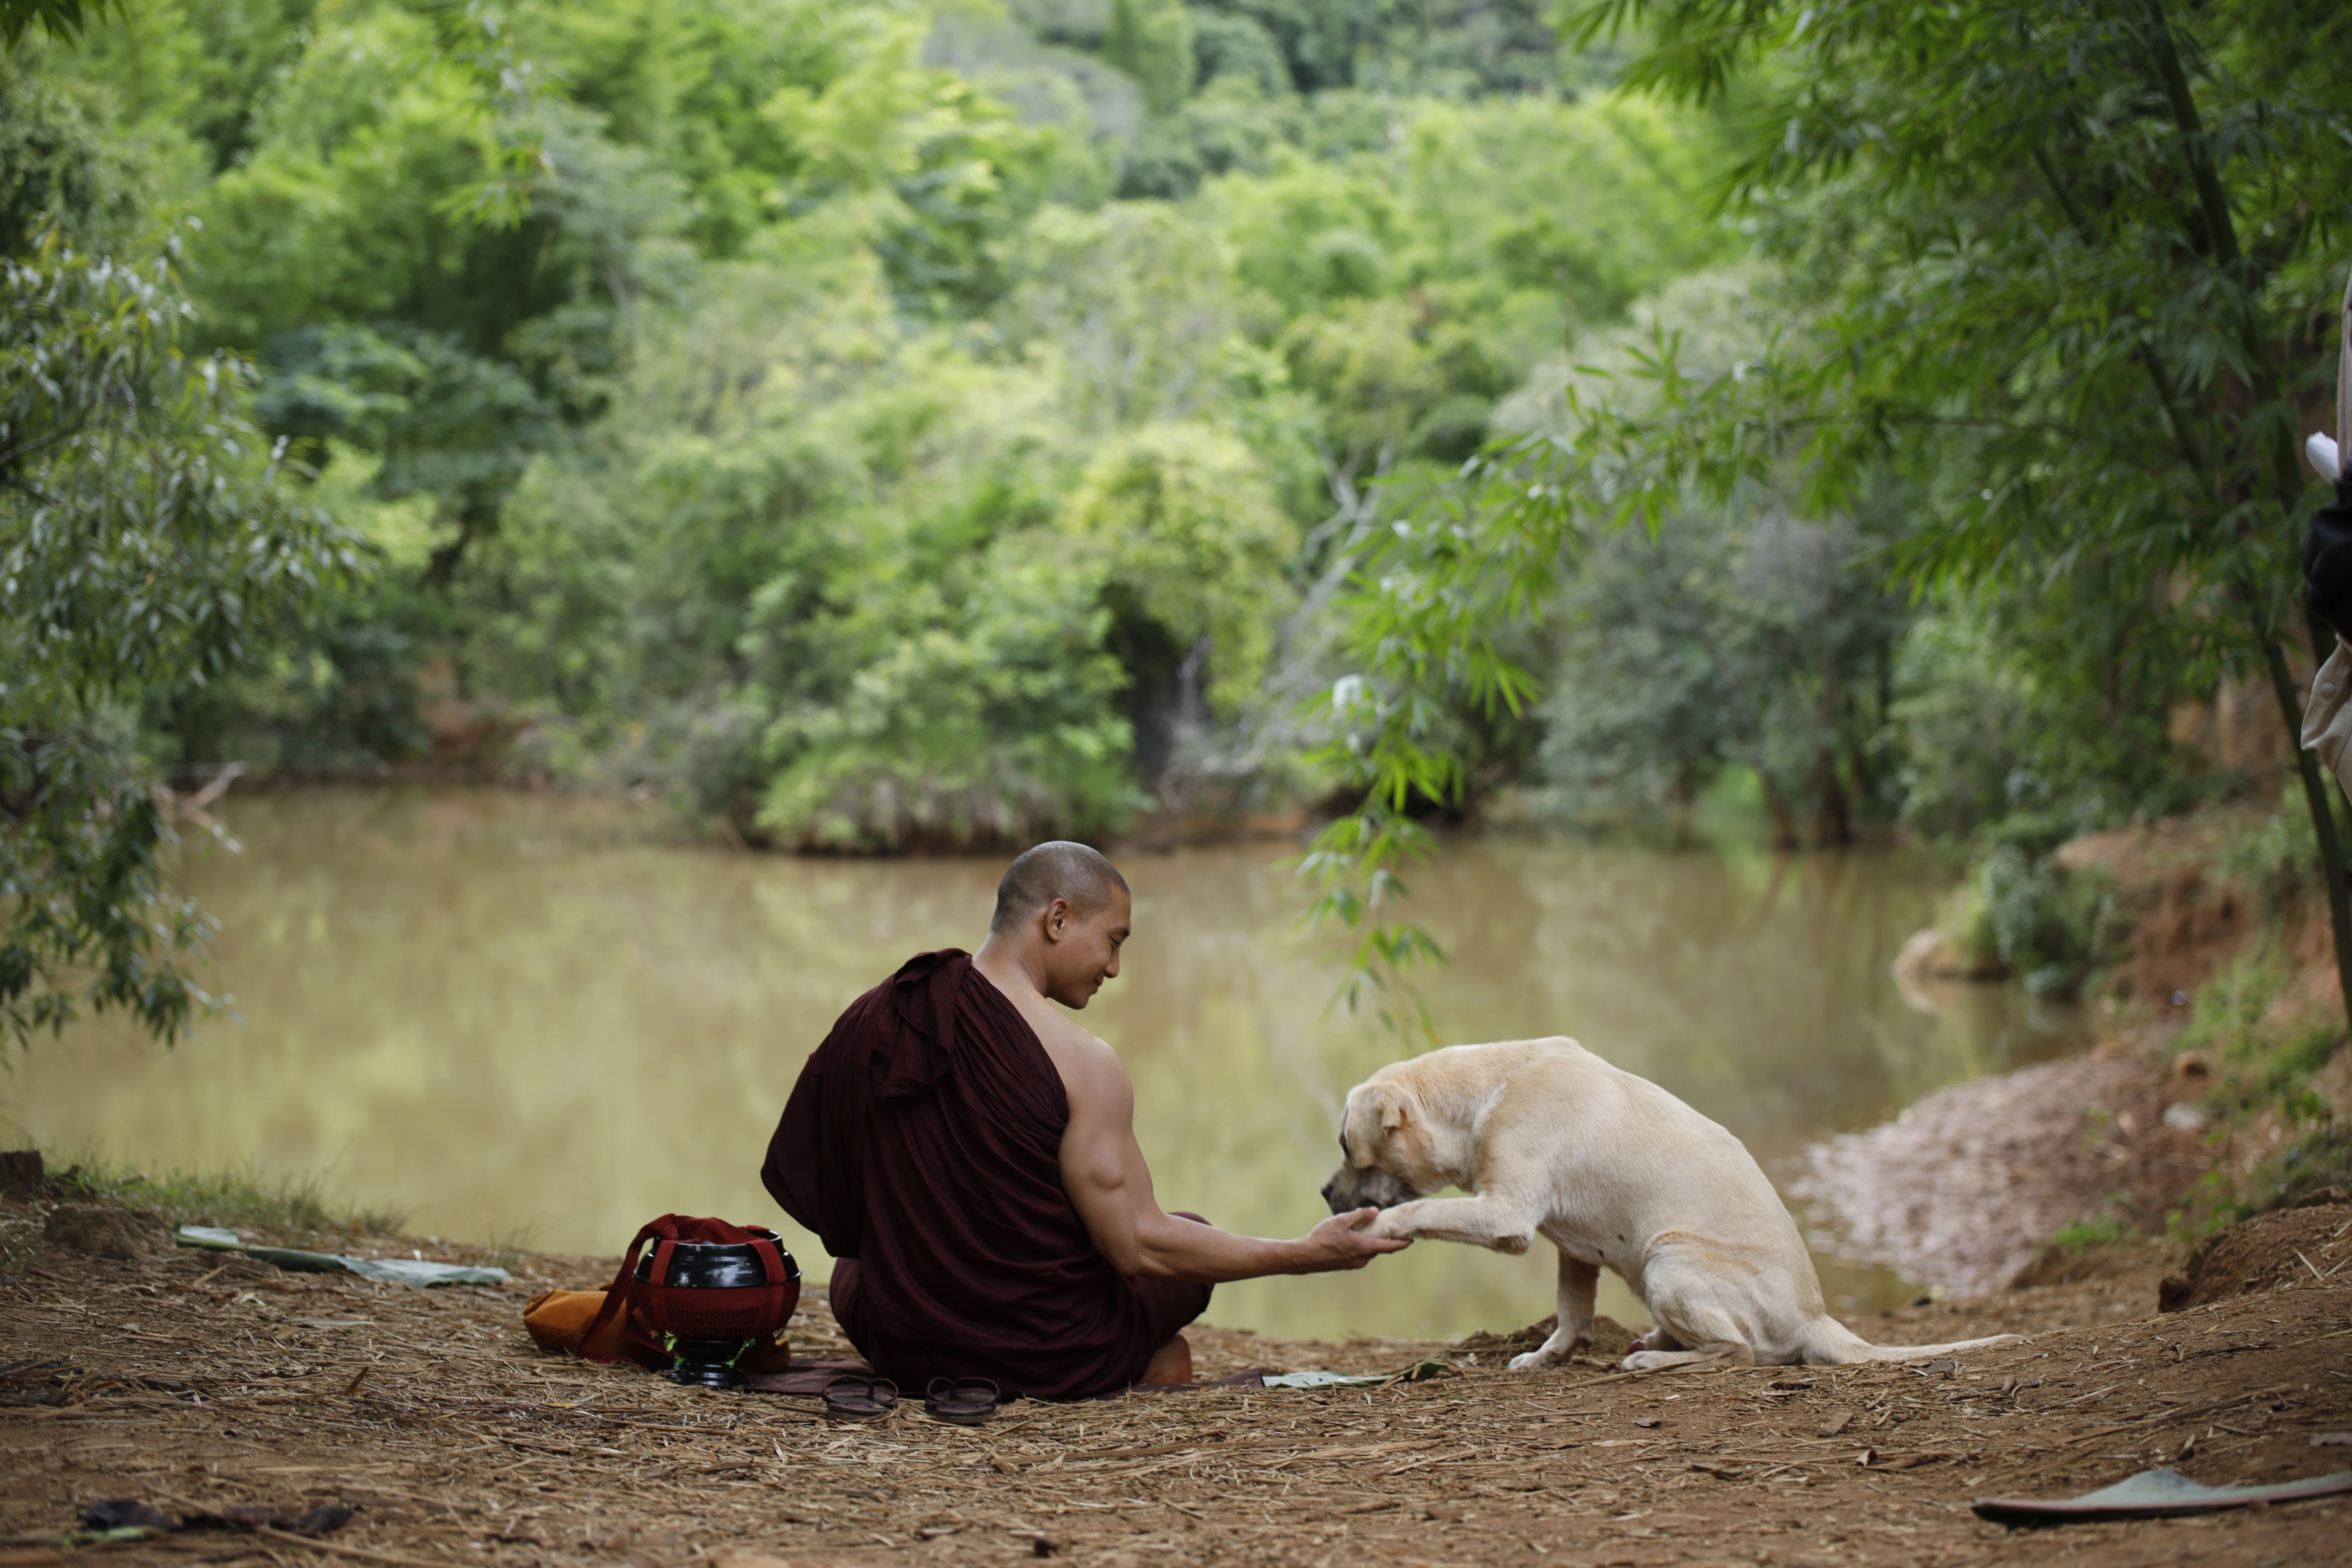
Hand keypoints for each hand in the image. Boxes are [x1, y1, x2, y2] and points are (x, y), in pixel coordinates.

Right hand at [1293, 1207, 1411, 1272]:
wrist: (1306, 1256)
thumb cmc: (1323, 1237)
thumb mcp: (1342, 1221)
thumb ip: (1360, 1216)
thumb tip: (1375, 1212)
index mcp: (1365, 1247)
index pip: (1390, 1246)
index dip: (1402, 1243)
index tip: (1411, 1240)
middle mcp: (1362, 1258)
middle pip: (1378, 1248)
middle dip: (1383, 1239)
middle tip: (1386, 1228)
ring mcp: (1354, 1264)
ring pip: (1368, 1251)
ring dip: (1370, 1242)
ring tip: (1364, 1230)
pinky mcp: (1346, 1265)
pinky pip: (1359, 1255)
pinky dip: (1360, 1246)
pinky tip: (1350, 1238)